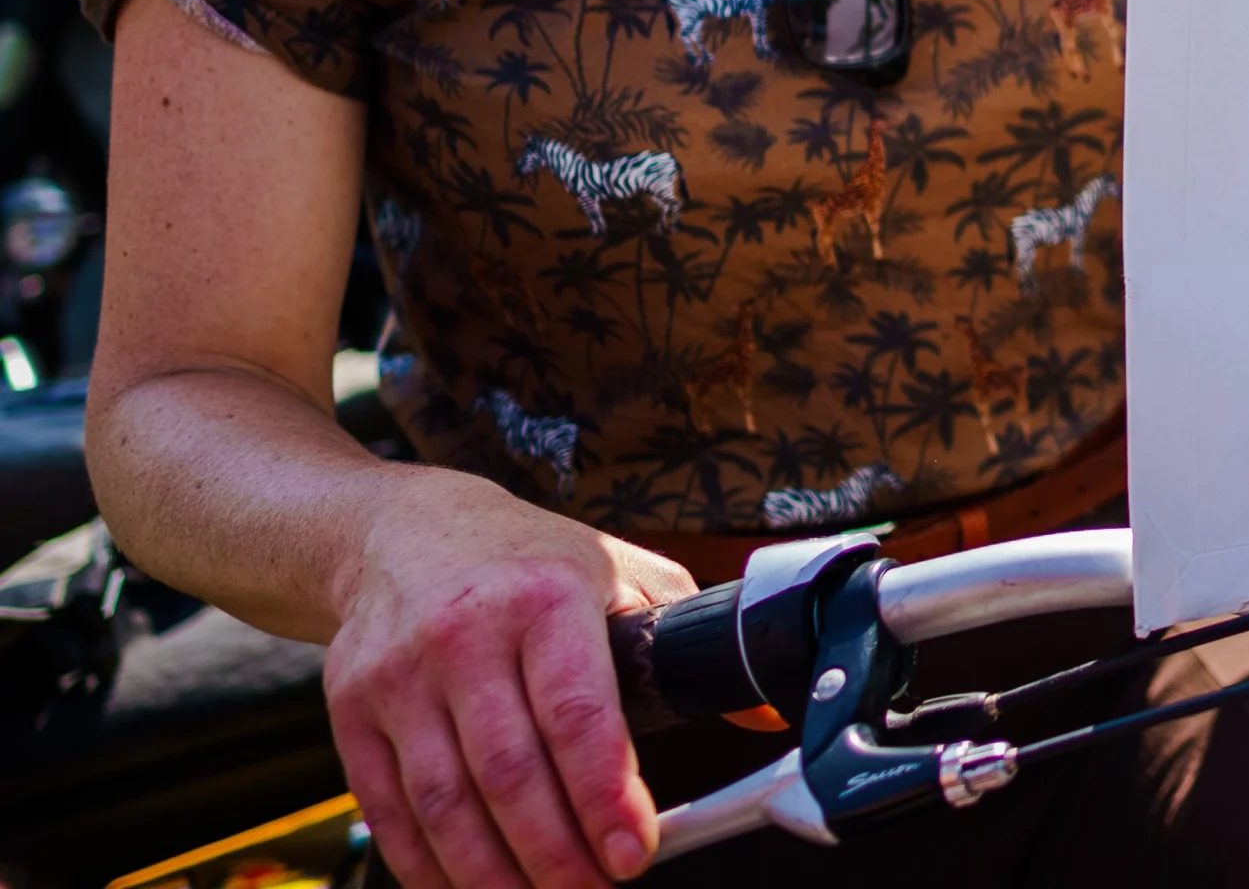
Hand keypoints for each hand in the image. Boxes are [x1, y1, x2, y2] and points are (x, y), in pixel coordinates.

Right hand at [324, 469, 696, 887]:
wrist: (404, 531)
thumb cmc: (529, 561)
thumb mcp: (621, 575)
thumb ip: (688, 641)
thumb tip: (762, 709)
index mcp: (546, 598)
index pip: (579, 715)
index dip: (606, 797)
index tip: (634, 852)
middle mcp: (465, 634)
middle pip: (510, 772)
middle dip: (557, 851)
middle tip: (593, 888)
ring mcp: (399, 675)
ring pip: (445, 800)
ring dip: (494, 870)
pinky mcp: (351, 710)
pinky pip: (388, 807)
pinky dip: (427, 862)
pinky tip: (466, 886)